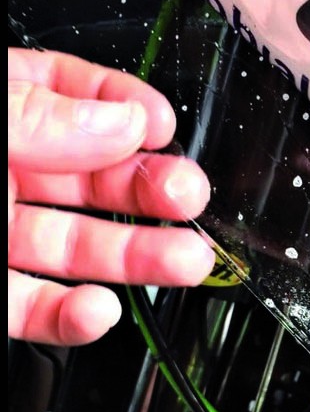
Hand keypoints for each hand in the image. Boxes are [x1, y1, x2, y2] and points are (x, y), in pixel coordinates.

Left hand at [8, 47, 215, 346]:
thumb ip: (39, 116)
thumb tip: (124, 123)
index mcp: (0, 108)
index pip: (73, 95)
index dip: (126, 108)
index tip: (161, 123)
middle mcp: (1, 170)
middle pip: (93, 175)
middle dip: (152, 186)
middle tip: (189, 193)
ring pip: (77, 246)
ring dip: (138, 257)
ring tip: (187, 259)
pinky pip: (30, 309)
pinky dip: (71, 316)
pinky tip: (100, 308)